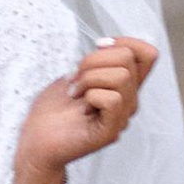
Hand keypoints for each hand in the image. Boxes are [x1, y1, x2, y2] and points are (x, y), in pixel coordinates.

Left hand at [12, 35, 158, 183]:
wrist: (35, 140)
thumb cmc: (52, 110)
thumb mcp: (75, 74)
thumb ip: (98, 61)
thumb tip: (108, 46)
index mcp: (123, 86)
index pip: (148, 54)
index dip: (126, 42)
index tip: (98, 46)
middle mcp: (128, 101)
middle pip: (128, 58)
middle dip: (93, 60)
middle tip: (75, 79)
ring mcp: (121, 117)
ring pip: (121, 77)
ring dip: (89, 79)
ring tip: (75, 93)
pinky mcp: (110, 131)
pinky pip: (112, 100)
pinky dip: (91, 96)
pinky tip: (80, 107)